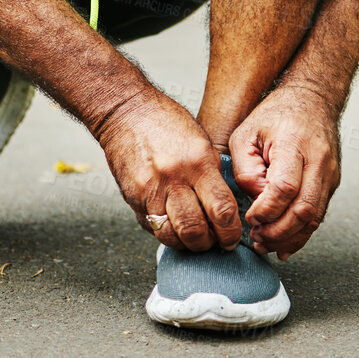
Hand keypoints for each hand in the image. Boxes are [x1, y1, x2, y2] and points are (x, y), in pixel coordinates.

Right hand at [94, 87, 242, 252]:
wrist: (126, 112)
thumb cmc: (167, 122)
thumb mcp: (201, 141)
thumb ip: (213, 174)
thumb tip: (227, 207)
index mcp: (197, 162)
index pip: (221, 210)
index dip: (231, 232)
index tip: (232, 237)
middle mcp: (173, 179)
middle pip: (195, 230)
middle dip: (209, 244)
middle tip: (215, 242)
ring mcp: (149, 191)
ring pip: (171, 236)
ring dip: (187, 244)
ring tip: (195, 239)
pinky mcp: (132, 199)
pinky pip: (153, 228)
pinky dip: (167, 233)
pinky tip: (175, 226)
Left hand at [228, 83, 340, 259]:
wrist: (313, 98)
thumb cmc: (275, 115)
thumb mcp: (246, 133)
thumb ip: (246, 170)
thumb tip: (256, 203)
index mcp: (294, 143)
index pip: (284, 187)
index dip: (266, 210)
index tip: (250, 218)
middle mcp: (318, 160)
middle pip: (304, 209)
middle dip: (278, 232)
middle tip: (257, 238)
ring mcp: (330, 173)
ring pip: (315, 217)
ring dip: (290, 238)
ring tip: (266, 244)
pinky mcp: (333, 182)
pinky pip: (319, 215)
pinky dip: (301, 233)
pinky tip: (283, 244)